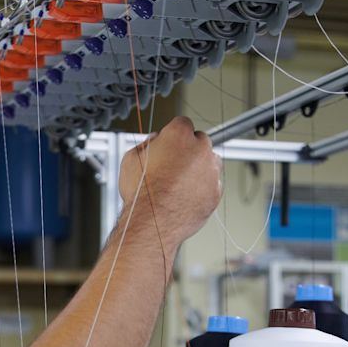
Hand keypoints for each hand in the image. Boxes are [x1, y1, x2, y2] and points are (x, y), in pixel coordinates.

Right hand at [119, 116, 221, 248]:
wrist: (153, 223)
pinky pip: (212, 183)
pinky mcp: (216, 191)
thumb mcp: (131, 158)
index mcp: (179, 135)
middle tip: (174, 165)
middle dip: (189, 149)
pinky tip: (186, 195)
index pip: (182, 123)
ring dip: (198, 168)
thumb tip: (155, 141)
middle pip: (200, 140)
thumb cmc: (141, 193)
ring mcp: (211, 170)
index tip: (170, 144)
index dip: (173, 134)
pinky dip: (203, 187)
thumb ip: (147, 144)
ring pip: (209, 162)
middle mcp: (200, 148)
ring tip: (179, 183)